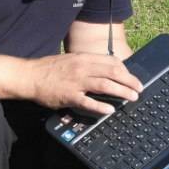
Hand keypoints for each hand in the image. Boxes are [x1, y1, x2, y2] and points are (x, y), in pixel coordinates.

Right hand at [27, 52, 142, 111]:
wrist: (29, 75)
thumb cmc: (49, 69)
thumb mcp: (70, 60)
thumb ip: (86, 64)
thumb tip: (104, 70)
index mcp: (83, 58)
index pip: (111, 61)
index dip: (125, 70)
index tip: (131, 77)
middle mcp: (82, 68)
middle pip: (113, 72)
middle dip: (129, 80)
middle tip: (139, 88)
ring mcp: (76, 82)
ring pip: (105, 85)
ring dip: (121, 91)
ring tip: (132, 97)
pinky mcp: (69, 96)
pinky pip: (88, 102)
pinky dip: (100, 106)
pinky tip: (110, 110)